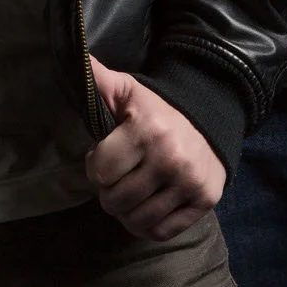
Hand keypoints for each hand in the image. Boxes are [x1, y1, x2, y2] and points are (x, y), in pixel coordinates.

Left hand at [85, 55, 225, 242]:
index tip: (105, 156)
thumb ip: (97, 79)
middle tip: (118, 177)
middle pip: (115, 201)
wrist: (211, 118)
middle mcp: (170, 159)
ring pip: (137, 220)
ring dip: (126, 212)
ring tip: (130, 193)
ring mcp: (189, 183)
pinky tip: (146, 208)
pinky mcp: (205, 201)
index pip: (100, 172)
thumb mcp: (127, 90)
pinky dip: (148, 226)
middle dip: (109, 192)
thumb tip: (75, 55)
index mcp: (147, 131)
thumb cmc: (158, 109)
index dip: (95, 166)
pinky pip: (162, 232)